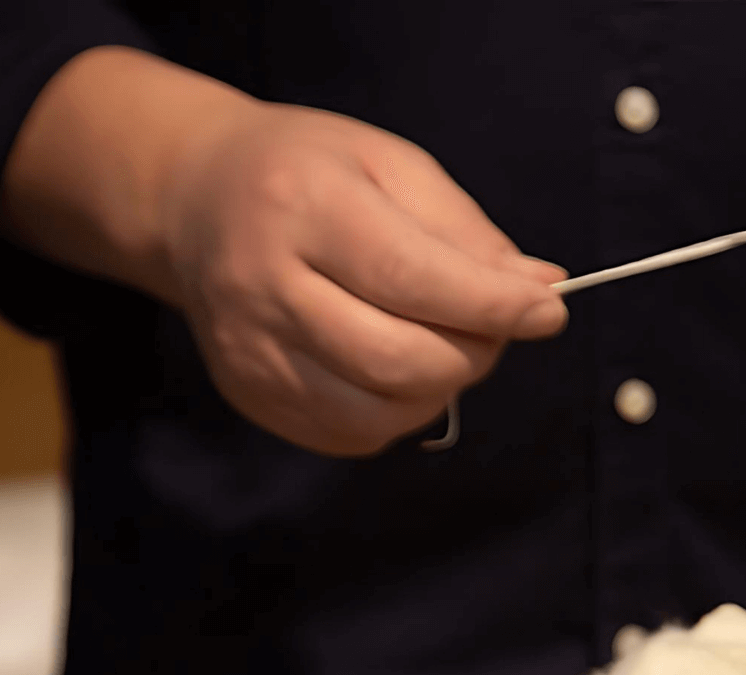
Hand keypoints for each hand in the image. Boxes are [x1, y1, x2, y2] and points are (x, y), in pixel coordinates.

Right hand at [0, 49, 567, 454]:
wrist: (196, 203)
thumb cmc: (309, 175)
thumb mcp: (391, 167)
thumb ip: (468, 234)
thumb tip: (539, 292)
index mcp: (302, 207)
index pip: (412, 278)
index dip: (492, 307)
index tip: (548, 313)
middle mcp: (265, 287)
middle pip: (397, 361)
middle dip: (471, 354)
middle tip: (490, 326)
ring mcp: (252, 354)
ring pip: (379, 414)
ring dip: (438, 388)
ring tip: (439, 342)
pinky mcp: (254, 397)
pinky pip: (354, 435)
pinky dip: (398, 410)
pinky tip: (393, 365)